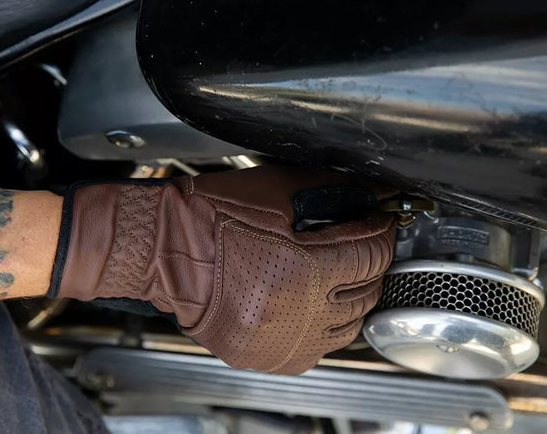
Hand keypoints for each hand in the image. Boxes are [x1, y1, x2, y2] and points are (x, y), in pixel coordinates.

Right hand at [50, 166, 395, 373]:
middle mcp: (297, 311)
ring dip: (354, 298)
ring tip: (346, 277)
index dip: (382, 234)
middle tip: (368, 247)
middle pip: (365, 292)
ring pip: (347, 326)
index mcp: (304, 268)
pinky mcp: (265, 355)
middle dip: (373, 264)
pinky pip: (317, 349)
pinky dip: (326, 327)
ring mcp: (281, 339)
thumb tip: (365, 197)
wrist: (164, 249)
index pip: (371, 254)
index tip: (382, 225)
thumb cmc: (208, 216)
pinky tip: (319, 307)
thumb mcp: (275, 191)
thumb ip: (329, 193)